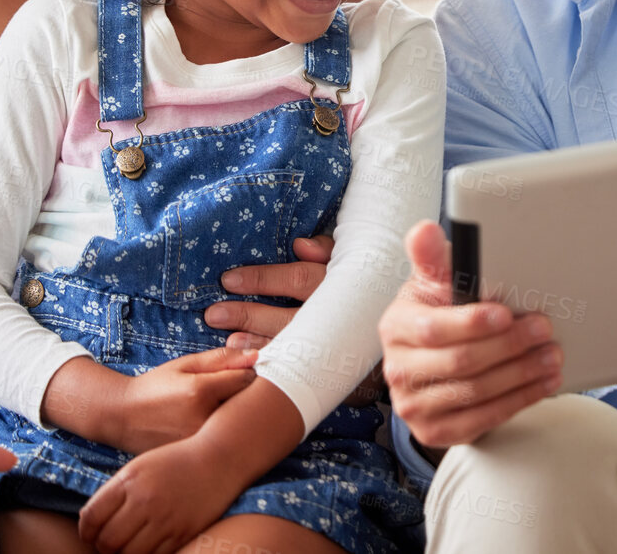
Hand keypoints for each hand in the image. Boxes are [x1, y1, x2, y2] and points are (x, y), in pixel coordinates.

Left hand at [78, 436, 242, 553]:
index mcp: (130, 480)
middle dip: (102, 546)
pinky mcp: (183, 533)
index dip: (85, 531)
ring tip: (126, 547)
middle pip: (108, 540)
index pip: (92, 516)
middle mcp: (146, 500)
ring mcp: (165, 518)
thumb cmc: (176, 462)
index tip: (89, 534)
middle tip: (107, 544)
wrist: (218, 459)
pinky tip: (147, 547)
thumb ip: (116, 492)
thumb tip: (93, 523)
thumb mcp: (140, 467)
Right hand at [108, 347, 258, 454]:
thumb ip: (221, 359)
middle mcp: (203, 420)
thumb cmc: (155, 386)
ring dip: (236, 417)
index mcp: (201, 391)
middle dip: (246, 396)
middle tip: (230, 392)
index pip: (247, 379)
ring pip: (237, 427)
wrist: (123, 418)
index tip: (241, 372)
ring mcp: (200, 443)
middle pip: (247, 406)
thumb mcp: (184, 364)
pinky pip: (224, 443)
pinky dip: (224, 435)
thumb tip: (256, 355)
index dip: (248, 373)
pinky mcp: (197, 458)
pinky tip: (212, 428)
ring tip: (214, 410)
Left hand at [204, 235, 378, 403]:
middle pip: (288, 317)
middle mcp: (338, 316)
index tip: (228, 280)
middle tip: (214, 314)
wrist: (402, 326)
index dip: (263, 279)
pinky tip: (253, 365)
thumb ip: (327, 250)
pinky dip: (277, 367)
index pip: (297, 279)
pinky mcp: (340, 369)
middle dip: (249, 315)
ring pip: (294, 346)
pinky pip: (305, 371)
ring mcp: (339, 345)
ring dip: (258, 344)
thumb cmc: (366, 284)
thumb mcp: (353, 258)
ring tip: (229, 341)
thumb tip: (299, 245)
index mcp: (339, 284)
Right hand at [378, 221, 560, 451]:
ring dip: (521, 375)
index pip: (433, 329)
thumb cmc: (439, 312)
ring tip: (552, 356)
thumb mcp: (434, 282)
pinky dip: (519, 401)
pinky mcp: (435, 432)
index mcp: (395, 327)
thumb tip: (425, 231)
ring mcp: (414, 406)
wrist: (431, 362)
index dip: (472, 323)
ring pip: (475, 394)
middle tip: (544, 330)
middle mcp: (398, 370)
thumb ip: (431, 257)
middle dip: (508, 346)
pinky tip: (543, 383)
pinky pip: (483, 420)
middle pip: (460, 363)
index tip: (506, 313)